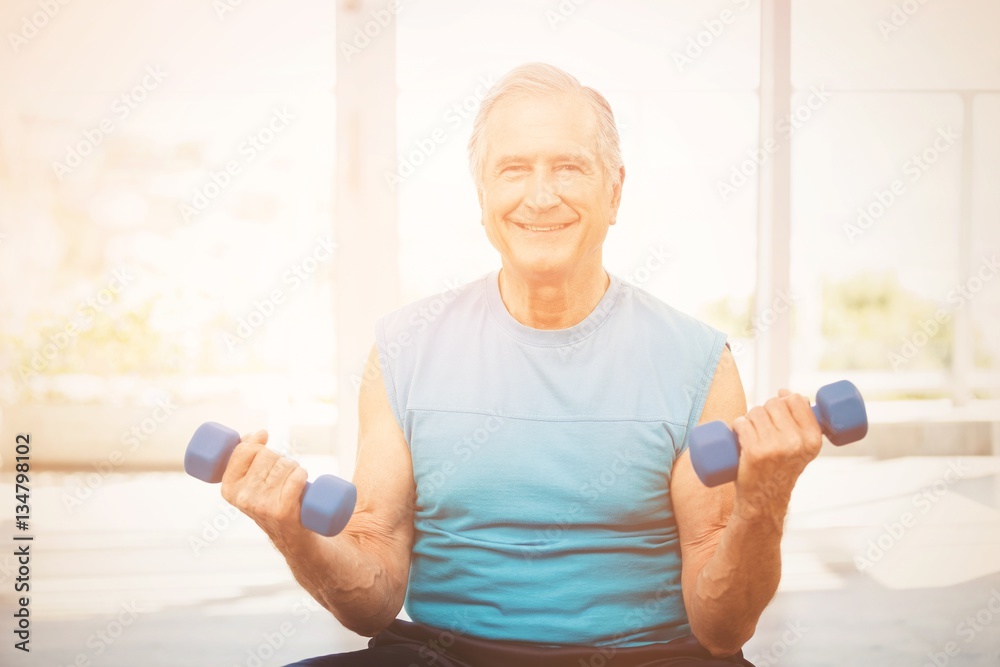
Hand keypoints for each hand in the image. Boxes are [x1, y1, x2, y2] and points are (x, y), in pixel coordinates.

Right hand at [220, 429, 310, 546]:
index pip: (244, 450)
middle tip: (282, 474)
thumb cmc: (272, 501)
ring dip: (294, 467)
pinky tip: (302, 484)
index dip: (258, 445)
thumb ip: (248, 454)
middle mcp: (242, 497)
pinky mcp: (282, 511)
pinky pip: (296, 477)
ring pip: (285, 464)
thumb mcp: (251, 481)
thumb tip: (260, 433)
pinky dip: (303, 475)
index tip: (265, 450)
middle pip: (267, 455)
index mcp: (229, 488)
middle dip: (280, 458)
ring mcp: (262, 505)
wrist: (291, 536)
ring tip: (292, 482)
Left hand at [730, 389, 822, 525]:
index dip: (784, 400)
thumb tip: (785, 392)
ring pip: (756, 412)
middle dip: (764, 410)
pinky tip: (739, 435)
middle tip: (762, 428)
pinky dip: (737, 425)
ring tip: (751, 434)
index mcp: (812, 439)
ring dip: (749, 418)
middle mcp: (796, 442)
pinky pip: (741, 423)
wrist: (764, 500)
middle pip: (774, 404)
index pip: (797, 400)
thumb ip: (801, 421)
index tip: (777, 411)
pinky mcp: (754, 452)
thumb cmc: (780, 468)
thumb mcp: (801, 447)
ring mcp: (774, 447)